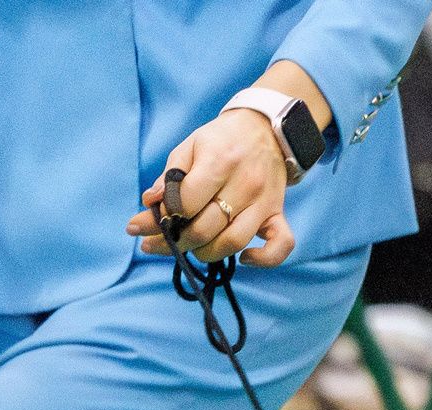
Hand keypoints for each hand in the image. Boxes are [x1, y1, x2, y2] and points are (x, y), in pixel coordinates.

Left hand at [127, 108, 295, 266]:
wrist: (265, 129)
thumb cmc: (221, 140)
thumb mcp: (190, 146)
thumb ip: (169, 176)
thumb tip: (150, 203)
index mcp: (220, 161)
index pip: (185, 203)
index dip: (163, 217)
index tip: (150, 221)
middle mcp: (245, 184)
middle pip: (205, 229)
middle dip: (176, 241)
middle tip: (159, 242)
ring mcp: (264, 202)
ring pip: (233, 242)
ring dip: (206, 253)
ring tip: (192, 248)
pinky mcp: (277, 214)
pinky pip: (281, 245)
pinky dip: (263, 259)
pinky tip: (243, 258)